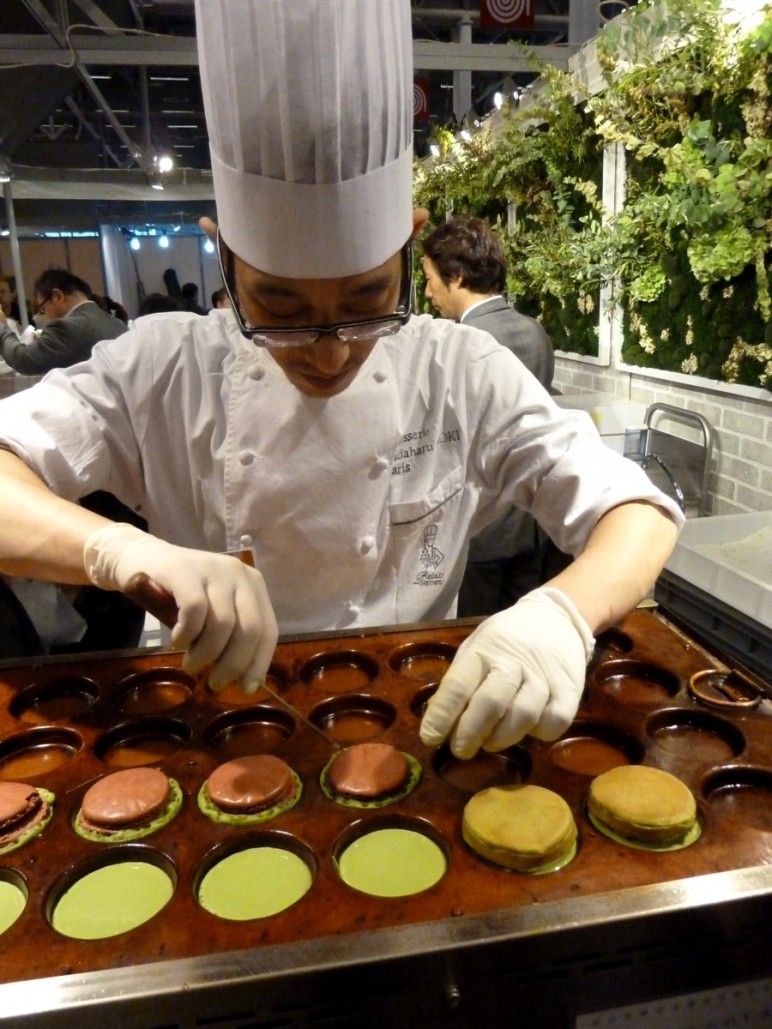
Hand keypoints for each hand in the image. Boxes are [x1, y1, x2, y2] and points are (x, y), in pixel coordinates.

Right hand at [84, 523, 277, 693]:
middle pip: (249, 630)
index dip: (259, 663)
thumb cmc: (181, 594)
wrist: (141, 559)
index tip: (246, 688)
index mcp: (254, 585)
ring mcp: (212, 569)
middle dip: (233, 664)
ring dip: (205, 655)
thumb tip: (247, 680)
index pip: (268, 630)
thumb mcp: (213, 613)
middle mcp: (239, 573)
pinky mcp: (184, 570)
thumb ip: (231, 637)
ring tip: (191, 664)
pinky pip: (194, 611)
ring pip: (222, 624)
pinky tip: (177, 641)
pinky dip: (187, 634)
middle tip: (215, 683)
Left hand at [419, 587, 594, 757]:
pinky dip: (541, 732)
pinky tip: (531, 728)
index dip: (441, 715)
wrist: (556, 618)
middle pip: (490, 703)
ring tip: (491, 741)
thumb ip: (460, 681)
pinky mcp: (570, 689)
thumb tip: (439, 722)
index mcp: (483, 651)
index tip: (429, 738)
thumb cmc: (506, 640)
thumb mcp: (476, 648)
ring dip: (502, 737)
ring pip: (524, 716)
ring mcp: (543, 676)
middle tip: (460, 750)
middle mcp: (513, 662)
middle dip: (470, 733)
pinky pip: (556, 720)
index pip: (457, 685)